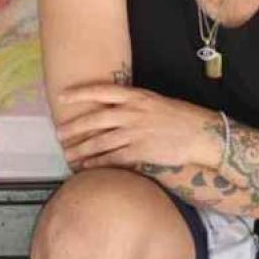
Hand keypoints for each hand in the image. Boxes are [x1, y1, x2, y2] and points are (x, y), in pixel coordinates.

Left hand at [56, 83, 223, 170]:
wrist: (200, 133)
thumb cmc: (178, 116)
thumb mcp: (154, 101)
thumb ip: (132, 103)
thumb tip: (111, 109)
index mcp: (136, 96)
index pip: (101, 91)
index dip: (79, 93)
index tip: (62, 96)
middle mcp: (132, 113)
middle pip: (94, 120)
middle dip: (73, 128)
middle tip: (58, 134)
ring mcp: (134, 133)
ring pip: (99, 142)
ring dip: (80, 150)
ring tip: (67, 154)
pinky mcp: (139, 152)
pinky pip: (112, 159)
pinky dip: (96, 164)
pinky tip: (86, 167)